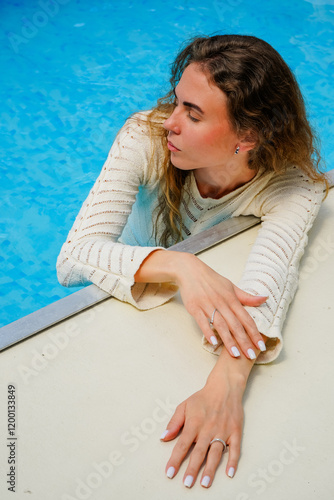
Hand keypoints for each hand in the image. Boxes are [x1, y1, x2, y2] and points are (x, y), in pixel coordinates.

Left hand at [160, 373, 244, 487]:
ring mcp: (223, 431)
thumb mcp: (184, 406)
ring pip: (216, 453)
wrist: (224, 387)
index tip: (169, 473)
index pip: (182, 444)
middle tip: (187, 484)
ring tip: (205, 483)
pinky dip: (233, 461)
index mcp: (194, 423)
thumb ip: (174, 423)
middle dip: (192, 469)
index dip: (175, 459)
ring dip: (210, 469)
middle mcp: (208, 429)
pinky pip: (235, 449)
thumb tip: (163, 437)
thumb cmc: (202, 398)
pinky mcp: (235, 432)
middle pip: (199, 452)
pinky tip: (229, 473)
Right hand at [175, 253, 266, 358]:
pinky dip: (208, 332)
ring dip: (228, 340)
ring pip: (220, 325)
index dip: (254, 333)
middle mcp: (221, 303)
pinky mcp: (195, 307)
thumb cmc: (212, 280)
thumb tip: (265, 298)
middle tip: (251, 356)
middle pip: (235, 325)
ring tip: (235, 354)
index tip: (261, 346)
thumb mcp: (231, 286)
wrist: (190, 271)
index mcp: (232, 299)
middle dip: (244, 341)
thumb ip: (247, 297)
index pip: (246, 318)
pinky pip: (202, 321)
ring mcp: (207, 305)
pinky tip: (214, 342)